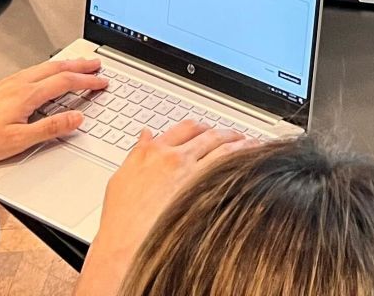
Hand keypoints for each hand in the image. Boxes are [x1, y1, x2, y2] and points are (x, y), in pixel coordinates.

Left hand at [0, 57, 107, 195]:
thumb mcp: (17, 142)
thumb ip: (50, 129)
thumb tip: (76, 119)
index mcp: (26, 95)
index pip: (65, 82)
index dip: (87, 81)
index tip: (102, 82)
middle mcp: (17, 84)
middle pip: (56, 68)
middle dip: (80, 65)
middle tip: (97, 64)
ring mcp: (6, 84)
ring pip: (43, 68)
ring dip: (64, 65)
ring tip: (77, 65)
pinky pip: (30, 72)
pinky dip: (47, 69)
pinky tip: (44, 76)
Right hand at [80, 121, 251, 294]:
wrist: (125, 245)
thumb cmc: (121, 219)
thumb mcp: (121, 179)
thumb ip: (136, 153)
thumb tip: (145, 135)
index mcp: (151, 152)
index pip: (182, 128)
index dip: (198, 127)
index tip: (206, 130)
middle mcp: (173, 157)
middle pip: (206, 134)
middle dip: (223, 132)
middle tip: (233, 134)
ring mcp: (189, 172)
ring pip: (222, 147)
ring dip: (239, 141)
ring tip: (251, 142)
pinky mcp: (202, 189)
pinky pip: (229, 166)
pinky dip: (243, 158)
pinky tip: (252, 160)